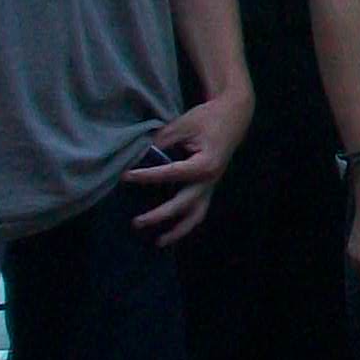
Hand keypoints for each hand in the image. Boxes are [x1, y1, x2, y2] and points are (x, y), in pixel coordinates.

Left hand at [125, 90, 251, 241]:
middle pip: (183, 205)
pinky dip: (185, 223)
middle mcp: (209, 181)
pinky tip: (170, 232)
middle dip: (159, 216)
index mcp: (205, 165)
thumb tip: (140, 157)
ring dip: (178, 231)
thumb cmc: (208, 119)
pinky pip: (198, 211)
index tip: (126, 177)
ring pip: (195, 216)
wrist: (233, 116)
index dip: (146, 176)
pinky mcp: (209, 188)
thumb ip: (162, 142)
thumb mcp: (182, 124)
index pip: (170, 174)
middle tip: (136, 222)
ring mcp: (210, 186)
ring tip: (158, 242)